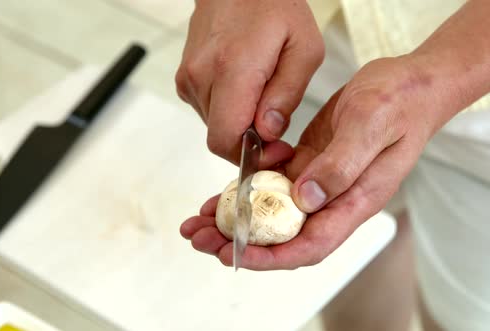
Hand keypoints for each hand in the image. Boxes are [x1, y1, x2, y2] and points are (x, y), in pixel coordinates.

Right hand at [175, 0, 323, 163]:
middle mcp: (201, 75)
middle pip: (220, 138)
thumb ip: (287, 94)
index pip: (225, 138)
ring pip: (214, 127)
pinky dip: (229, 112)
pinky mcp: (185, 79)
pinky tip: (247, 91)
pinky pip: (208, 111)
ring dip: (240, 126)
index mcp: (232, 69)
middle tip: (277, 131)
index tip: (277, 150)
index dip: (252, 156)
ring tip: (263, 101)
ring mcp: (188, 78)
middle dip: (250, 144)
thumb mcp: (304, 48)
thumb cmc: (274, 7)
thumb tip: (267, 131)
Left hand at [181, 56, 459, 269]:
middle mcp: (335, 200)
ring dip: (238, 220)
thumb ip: (342, 165)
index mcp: (355, 200)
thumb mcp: (371, 125)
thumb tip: (307, 199)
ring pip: (274, 215)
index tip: (237, 254)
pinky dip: (247, 192)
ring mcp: (321, 184)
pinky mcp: (311, 164)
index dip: (274, 256)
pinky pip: (274, 187)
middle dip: (243, 244)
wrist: (411, 82)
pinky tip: (223, 190)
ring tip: (200, 221)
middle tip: (202, 239)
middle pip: (285, 238)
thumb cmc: (401, 101)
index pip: (312, 244)